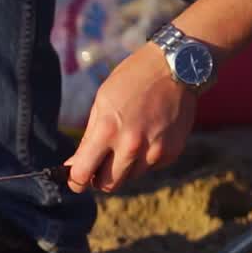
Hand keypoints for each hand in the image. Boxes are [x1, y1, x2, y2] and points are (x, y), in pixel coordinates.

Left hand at [64, 44, 196, 192]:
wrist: (177, 67)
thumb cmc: (132, 81)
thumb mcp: (102, 103)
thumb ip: (89, 138)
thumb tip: (74, 166)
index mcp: (107, 130)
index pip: (83, 174)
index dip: (76, 181)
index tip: (76, 180)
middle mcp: (131, 145)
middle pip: (108, 185)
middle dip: (100, 179)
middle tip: (99, 166)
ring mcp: (154, 151)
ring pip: (130, 177)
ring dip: (124, 167)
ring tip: (128, 140)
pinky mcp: (172, 152)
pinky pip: (150, 167)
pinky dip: (145, 159)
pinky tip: (148, 136)